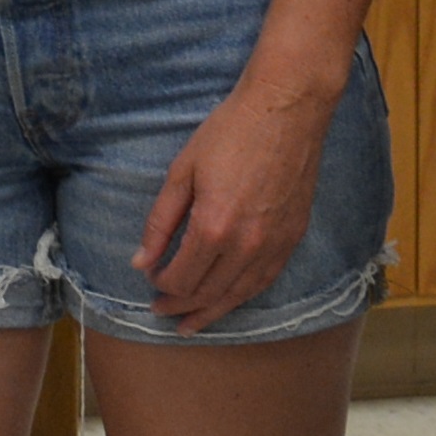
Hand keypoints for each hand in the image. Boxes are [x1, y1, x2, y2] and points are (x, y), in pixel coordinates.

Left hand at [138, 69, 334, 332]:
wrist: (286, 110)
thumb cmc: (229, 133)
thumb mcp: (182, 171)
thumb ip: (160, 221)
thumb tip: (141, 261)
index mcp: (214, 226)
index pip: (181, 277)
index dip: (161, 284)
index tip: (149, 278)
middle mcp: (247, 244)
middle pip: (208, 292)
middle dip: (180, 305)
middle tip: (160, 311)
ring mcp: (274, 244)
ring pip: (238, 294)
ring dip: (211, 311)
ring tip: (190, 324)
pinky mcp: (293, 237)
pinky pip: (265, 280)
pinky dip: (243, 296)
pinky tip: (229, 301)